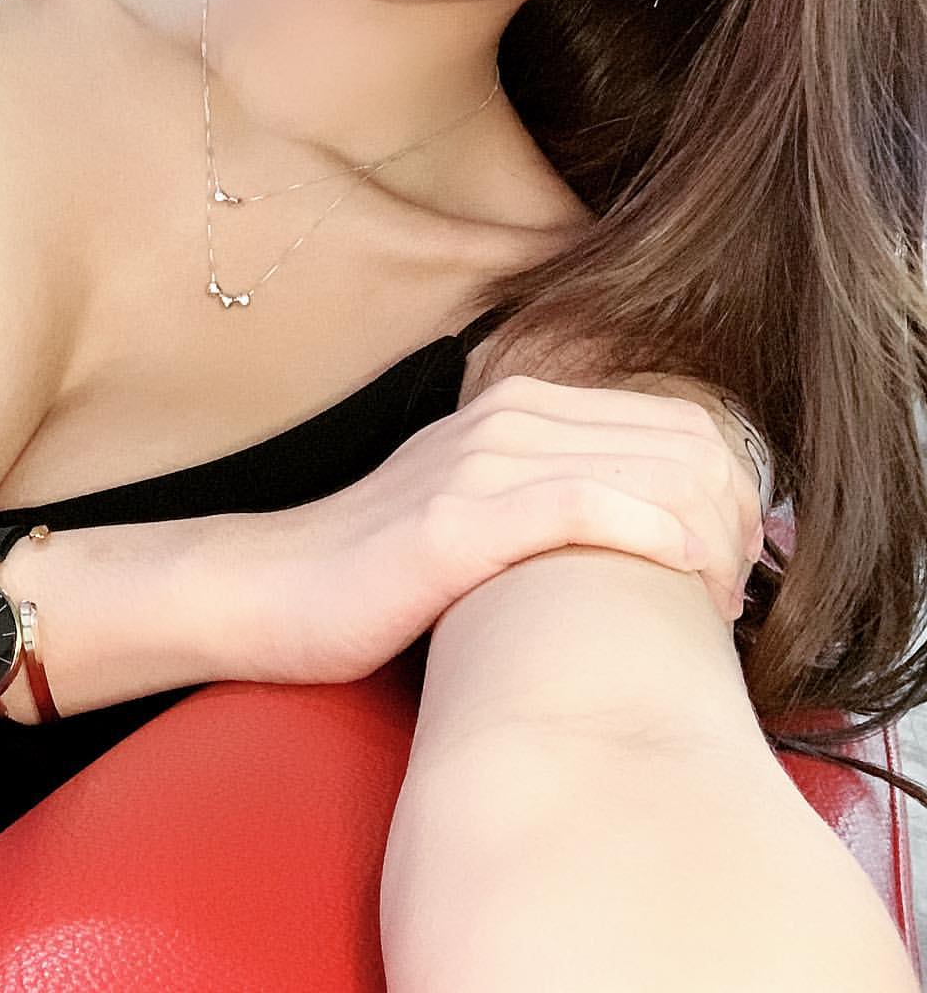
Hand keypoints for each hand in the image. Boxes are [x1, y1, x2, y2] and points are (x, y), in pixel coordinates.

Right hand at [253, 374, 765, 686]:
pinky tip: (678, 578)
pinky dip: (651, 537)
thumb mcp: (475, 505)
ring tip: (717, 601)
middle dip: (738, 518)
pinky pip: (583, 507)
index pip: (677, 421)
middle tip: (740, 590)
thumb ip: (552, 491)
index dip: (733, 491)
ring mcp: (479, 462)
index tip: (737, 562)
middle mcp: (507, 417)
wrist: (267, 590)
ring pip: (648, 469)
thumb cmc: (377, 572)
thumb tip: (653, 525)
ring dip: (710, 538)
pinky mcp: (455, 522)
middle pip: (681, 440)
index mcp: (520, 406)